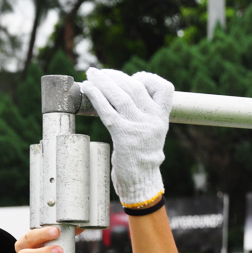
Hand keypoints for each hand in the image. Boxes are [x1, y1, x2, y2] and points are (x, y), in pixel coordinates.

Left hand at [81, 68, 172, 205]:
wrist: (140, 181)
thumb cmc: (141, 155)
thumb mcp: (151, 133)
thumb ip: (144, 114)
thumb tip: (123, 90)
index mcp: (162, 119)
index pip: (164, 88)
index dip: (148, 78)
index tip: (133, 78)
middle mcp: (153, 121)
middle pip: (134, 87)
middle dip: (114, 76)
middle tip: (97, 71)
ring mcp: (139, 129)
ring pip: (120, 97)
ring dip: (102, 82)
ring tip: (90, 74)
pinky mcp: (124, 137)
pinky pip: (108, 111)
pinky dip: (96, 97)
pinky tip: (86, 89)